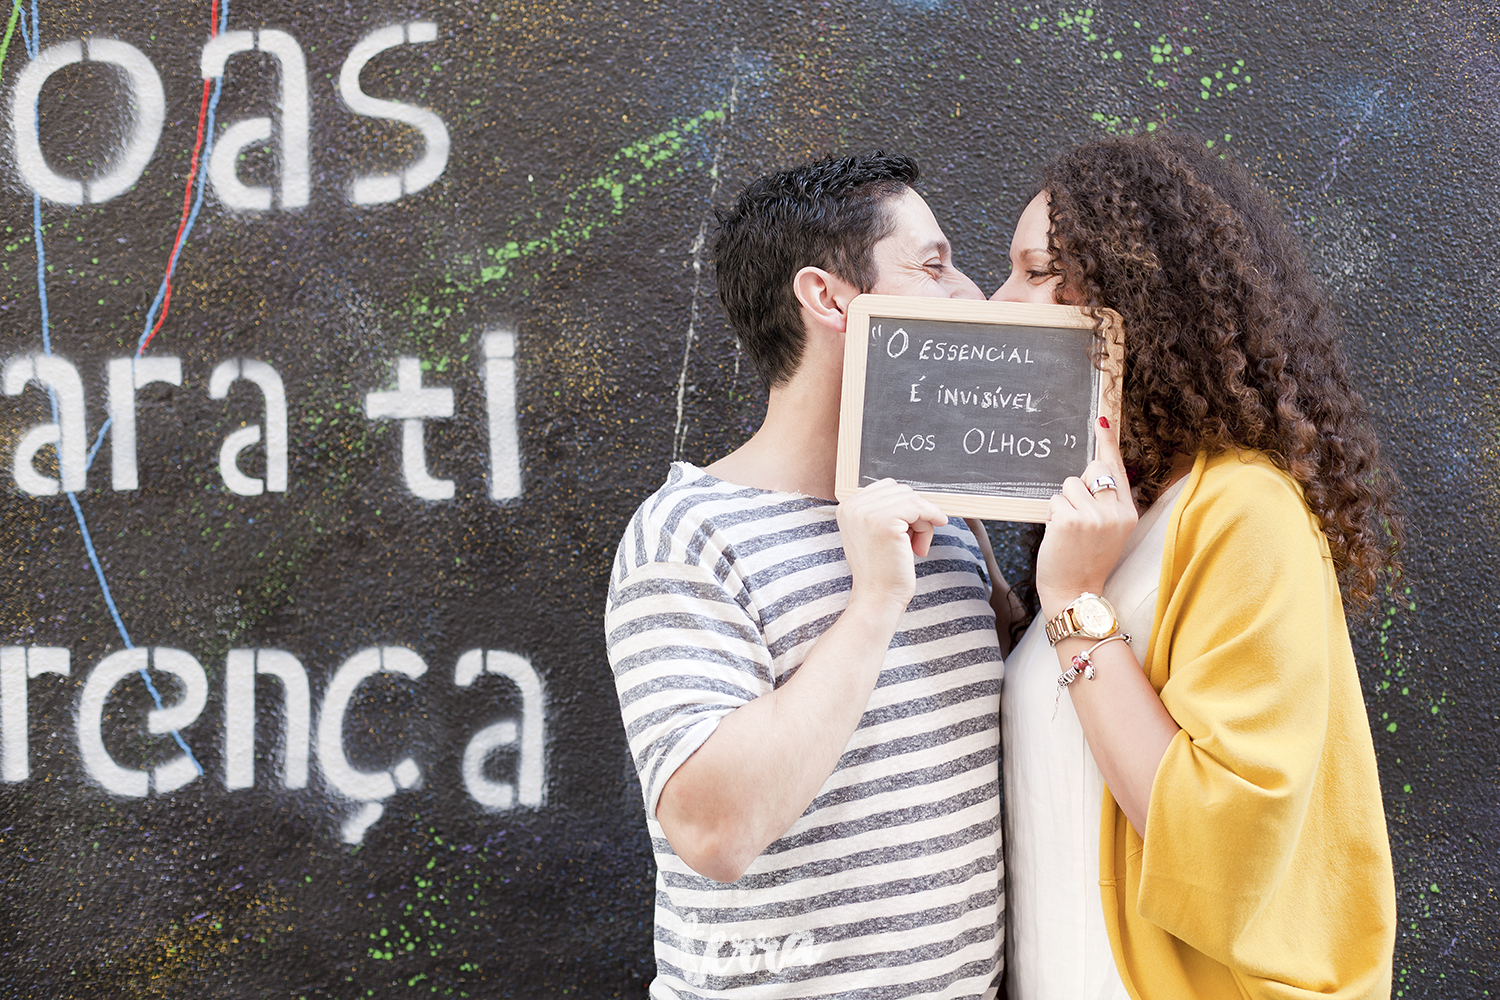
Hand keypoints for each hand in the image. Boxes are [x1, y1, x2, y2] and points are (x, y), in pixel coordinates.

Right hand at [837, 479, 947, 613]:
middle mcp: (852, 506)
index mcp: (847, 507)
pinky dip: (930, 521)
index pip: (888, 487)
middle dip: (915, 514)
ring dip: (923, 521)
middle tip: (913, 542)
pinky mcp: (885, 522)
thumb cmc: (881, 570)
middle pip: (901, 491)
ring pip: (912, 498)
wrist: (877, 598)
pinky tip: (922, 546)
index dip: (905, 507)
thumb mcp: (874, 533)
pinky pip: (919, 507)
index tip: (909, 531)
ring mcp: (867, 513)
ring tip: (916, 546)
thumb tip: (913, 495)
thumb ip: (884, 511)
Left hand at [1036, 419, 1137, 618]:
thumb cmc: (1086, 560)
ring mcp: (1094, 516)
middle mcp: (1115, 512)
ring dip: (1062, 504)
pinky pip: (1054, 500)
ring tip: (1068, 531)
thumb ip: (1107, 502)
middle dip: (1078, 485)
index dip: (1108, 443)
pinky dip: (1051, 515)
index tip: (1102, 419)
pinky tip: (1058, 535)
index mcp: (1128, 512)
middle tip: (1078, 515)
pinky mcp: (1070, 520)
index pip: (1117, 469)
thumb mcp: (1109, 531)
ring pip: (1068, 485)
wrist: (1075, 592)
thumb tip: (1093, 471)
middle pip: (1091, 469)